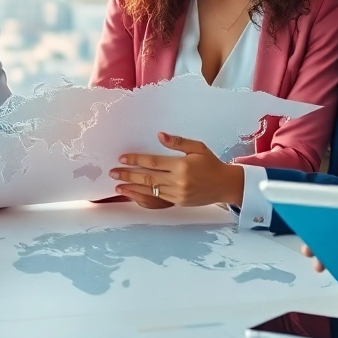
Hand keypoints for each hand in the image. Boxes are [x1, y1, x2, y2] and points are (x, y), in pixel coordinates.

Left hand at [110, 132, 243, 206]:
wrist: (225, 185)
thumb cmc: (211, 163)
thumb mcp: (198, 147)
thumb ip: (178, 142)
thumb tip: (160, 135)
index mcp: (182, 165)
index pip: (153, 162)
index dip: (136, 160)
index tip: (122, 158)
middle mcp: (178, 181)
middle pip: (147, 178)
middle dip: (128, 175)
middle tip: (113, 173)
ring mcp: (178, 193)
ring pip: (150, 191)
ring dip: (132, 188)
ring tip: (118, 186)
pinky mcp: (178, 202)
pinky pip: (157, 199)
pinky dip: (143, 196)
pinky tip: (133, 193)